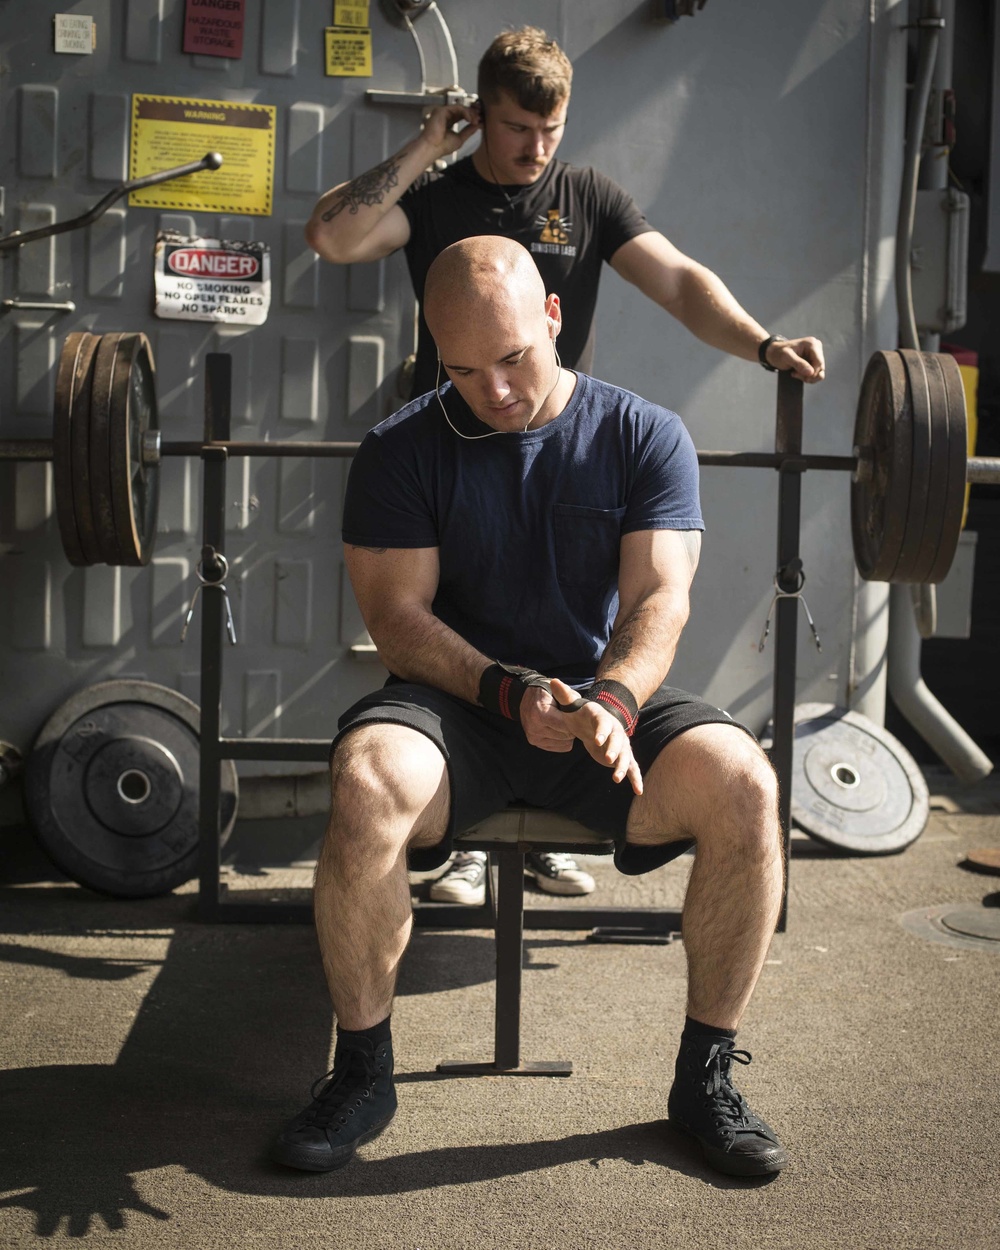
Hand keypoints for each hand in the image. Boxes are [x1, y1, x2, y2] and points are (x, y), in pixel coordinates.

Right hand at [419, 104, 480, 159]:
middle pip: (462, 110)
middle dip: (473, 113)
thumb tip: (478, 125)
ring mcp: (442, 112)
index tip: (480, 121)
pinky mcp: (441, 110)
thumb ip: (468, 131)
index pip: (461, 116)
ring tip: (476, 121)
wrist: (432, 149)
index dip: (471, 117)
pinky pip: (457, 107)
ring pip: (460, 108)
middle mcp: (445, 116)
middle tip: (480, 118)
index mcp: (448, 122)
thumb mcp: (460, 138)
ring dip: (470, 113)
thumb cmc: (442, 147)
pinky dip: (465, 112)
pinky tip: (470, 119)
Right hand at [519, 685, 575, 752]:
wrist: (531, 695)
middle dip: (570, 729)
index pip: (565, 726)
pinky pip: (556, 747)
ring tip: (562, 724)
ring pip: (561, 743)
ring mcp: (533, 736)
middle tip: (569, 720)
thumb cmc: (548, 692)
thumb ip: (569, 697)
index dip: (573, 721)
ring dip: (565, 735)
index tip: (575, 716)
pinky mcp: (534, 742)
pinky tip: (558, 730)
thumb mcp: (559, 691)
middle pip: (564, 736)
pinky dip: (561, 740)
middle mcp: (534, 728)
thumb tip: (580, 706)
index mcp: (539, 714)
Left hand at [546, 678, 643, 795]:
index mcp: (602, 719)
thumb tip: (553, 681)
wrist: (594, 722)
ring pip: (626, 756)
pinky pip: (632, 768)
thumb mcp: (572, 704)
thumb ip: (564, 695)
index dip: (601, 731)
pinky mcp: (621, 756)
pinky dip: (635, 778)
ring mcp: (620, 744)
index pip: (603, 724)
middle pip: (618, 741)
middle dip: (615, 750)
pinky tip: (639, 791)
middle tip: (609, 760)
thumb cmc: (581, 714)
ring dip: (623, 767)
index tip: (597, 740)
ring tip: (617, 778)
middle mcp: (615, 731)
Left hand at [766, 335, 824, 382]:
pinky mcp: (814, 360)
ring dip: (807, 377)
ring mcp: (816, 354)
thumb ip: (798, 364)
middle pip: (820, 368)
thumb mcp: (786, 358)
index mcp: (812, 344)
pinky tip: (797, 373)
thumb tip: (811, 373)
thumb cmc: (778, 353)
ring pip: (819, 372)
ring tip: (795, 374)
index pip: (819, 363)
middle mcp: (817, 347)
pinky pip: (816, 373)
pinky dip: (807, 376)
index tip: (796, 374)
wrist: (774, 353)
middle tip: (794, 374)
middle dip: (808, 375)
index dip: (811, 373)